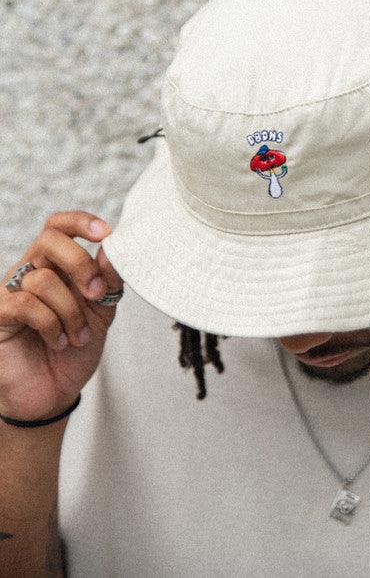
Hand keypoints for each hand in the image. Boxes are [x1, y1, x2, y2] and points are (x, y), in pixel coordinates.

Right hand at [0, 211, 122, 422]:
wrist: (52, 394)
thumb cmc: (74, 349)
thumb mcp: (101, 313)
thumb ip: (109, 281)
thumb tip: (113, 250)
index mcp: (55, 266)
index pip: (59, 225)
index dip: (81, 221)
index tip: (106, 234)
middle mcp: (30, 272)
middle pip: (50, 239)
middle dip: (81, 263)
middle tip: (97, 294)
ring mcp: (10, 292)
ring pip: (44, 279)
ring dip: (71, 311)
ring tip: (78, 336)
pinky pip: (26, 304)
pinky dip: (52, 324)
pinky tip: (59, 341)